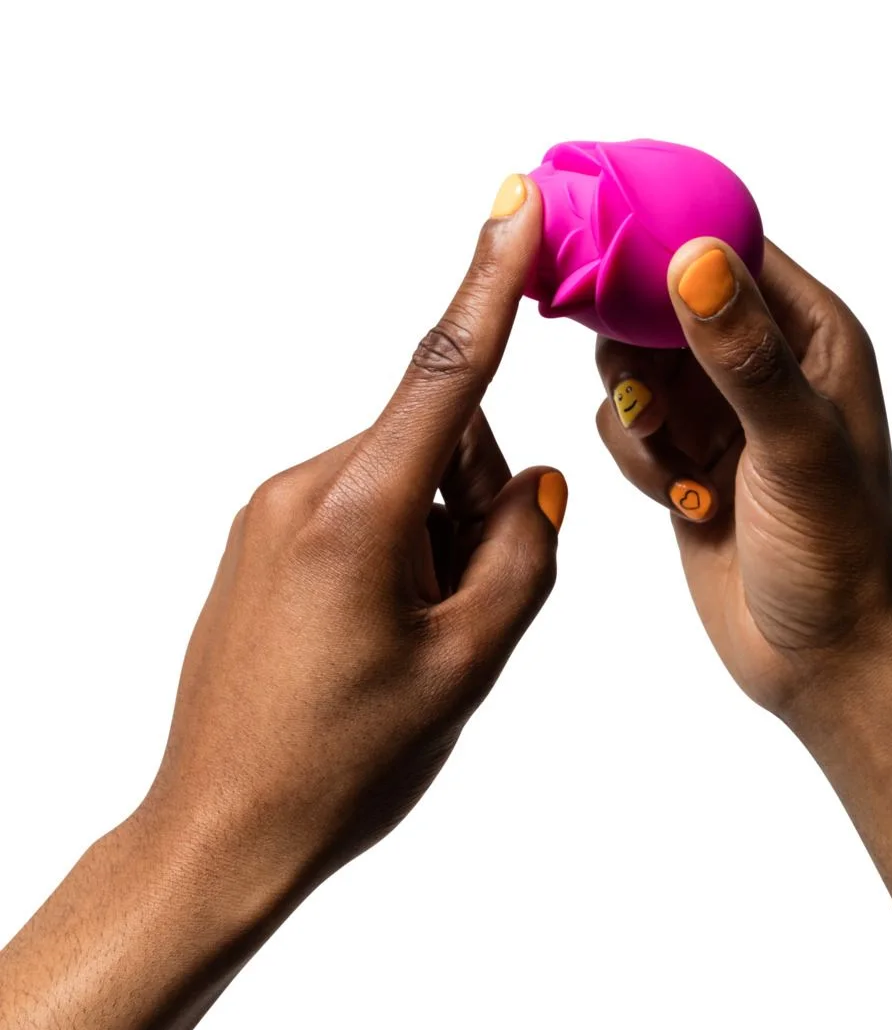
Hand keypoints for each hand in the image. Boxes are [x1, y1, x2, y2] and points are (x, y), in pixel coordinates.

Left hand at [141, 176, 565, 905]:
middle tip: (463, 620)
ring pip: (403, 481)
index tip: (517, 199)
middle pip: (438, 443)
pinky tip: (376, 642)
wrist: (221, 830)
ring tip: (410, 646)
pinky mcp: (258, 540)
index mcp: (355, 513)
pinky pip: (358, 509)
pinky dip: (396, 554)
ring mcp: (269, 513)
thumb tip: (531, 481)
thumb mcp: (468, 665)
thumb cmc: (343, 763)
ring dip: (437, 539)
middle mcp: (301, 490)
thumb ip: (523, 554)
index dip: (491, 279)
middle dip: (478, 506)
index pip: (445, 371)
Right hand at [594, 237, 891, 728]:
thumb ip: (744, 354)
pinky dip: (636, 458)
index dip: (663, 236)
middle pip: (663, 299)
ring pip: (633, 364)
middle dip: (635, 342)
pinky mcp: (684, 458)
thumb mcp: (795, 444)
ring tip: (677, 462)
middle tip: (642, 392)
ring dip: (636, 413)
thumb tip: (694, 258)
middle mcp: (765, 359)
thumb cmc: (841, 554)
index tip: (600, 244)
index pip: (728, 246)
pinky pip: (626, 425)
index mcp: (813, 333)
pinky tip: (681, 501)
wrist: (827, 661)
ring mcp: (721, 410)